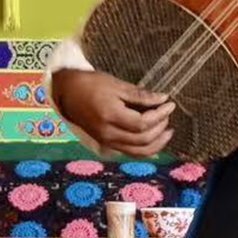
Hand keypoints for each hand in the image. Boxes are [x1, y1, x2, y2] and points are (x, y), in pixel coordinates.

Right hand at [50, 70, 174, 156]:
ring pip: (137, 152)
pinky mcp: (106, 144)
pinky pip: (129, 153)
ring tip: (167, 132)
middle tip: (167, 115)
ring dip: (156, 144)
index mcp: (110, 116)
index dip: (160, 115)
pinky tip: (154, 143)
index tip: (170, 104)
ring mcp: (106, 141)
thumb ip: (140, 95)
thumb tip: (162, 99)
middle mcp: (108, 133)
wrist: (67, 93)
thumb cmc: (90, 84)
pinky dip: (144, 151)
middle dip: (160, 128)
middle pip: (142, 140)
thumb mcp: (116, 85)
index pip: (142, 123)